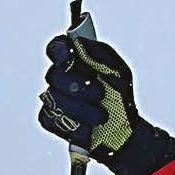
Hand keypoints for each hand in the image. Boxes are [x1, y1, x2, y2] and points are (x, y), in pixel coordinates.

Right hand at [38, 34, 174, 174]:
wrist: (124, 130)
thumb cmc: (119, 97)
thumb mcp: (119, 73)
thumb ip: (101, 56)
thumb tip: (81, 43)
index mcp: (76, 60)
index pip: (57, 47)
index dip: (59, 51)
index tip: (69, 59)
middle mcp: (62, 77)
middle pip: (54, 75)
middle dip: (78, 86)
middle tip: (100, 93)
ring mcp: (54, 98)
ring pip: (54, 99)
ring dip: (81, 109)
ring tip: (101, 116)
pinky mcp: (50, 119)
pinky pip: (51, 119)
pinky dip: (73, 125)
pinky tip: (88, 127)